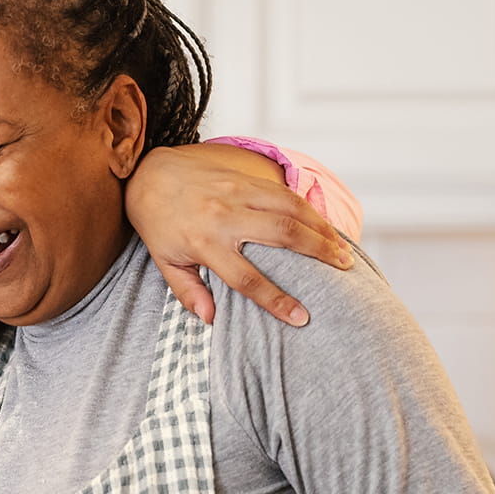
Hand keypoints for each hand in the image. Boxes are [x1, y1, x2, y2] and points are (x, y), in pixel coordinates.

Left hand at [126, 143, 353, 325]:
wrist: (151, 174)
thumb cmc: (159, 224)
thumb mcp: (164, 261)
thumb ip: (187, 290)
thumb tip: (210, 318)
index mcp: (203, 243)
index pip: (245, 278)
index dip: (275, 300)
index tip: (301, 318)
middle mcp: (224, 216)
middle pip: (281, 234)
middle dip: (317, 252)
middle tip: (344, 270)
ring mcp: (237, 192)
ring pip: (290, 208)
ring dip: (321, 229)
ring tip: (342, 251)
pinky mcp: (245, 177)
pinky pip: (284, 192)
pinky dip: (309, 209)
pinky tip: (324, 226)